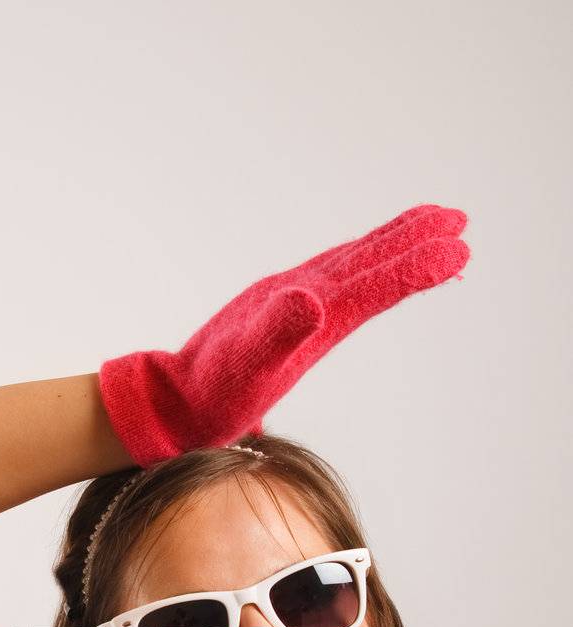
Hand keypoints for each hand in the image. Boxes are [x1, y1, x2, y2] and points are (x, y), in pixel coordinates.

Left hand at [98, 204, 469, 464]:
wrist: (167, 405)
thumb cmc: (207, 399)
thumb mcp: (243, 370)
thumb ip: (276, 332)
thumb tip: (311, 298)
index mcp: (302, 311)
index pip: (370, 283)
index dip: (414, 266)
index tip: (458, 247)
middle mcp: (297, 297)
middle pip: (365, 260)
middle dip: (413, 241)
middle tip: (460, 221)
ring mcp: (287, 302)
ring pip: (351, 265)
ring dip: (392, 247)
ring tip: (431, 230)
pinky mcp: (278, 315)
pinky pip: (334, 283)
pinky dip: (363, 271)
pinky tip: (367, 275)